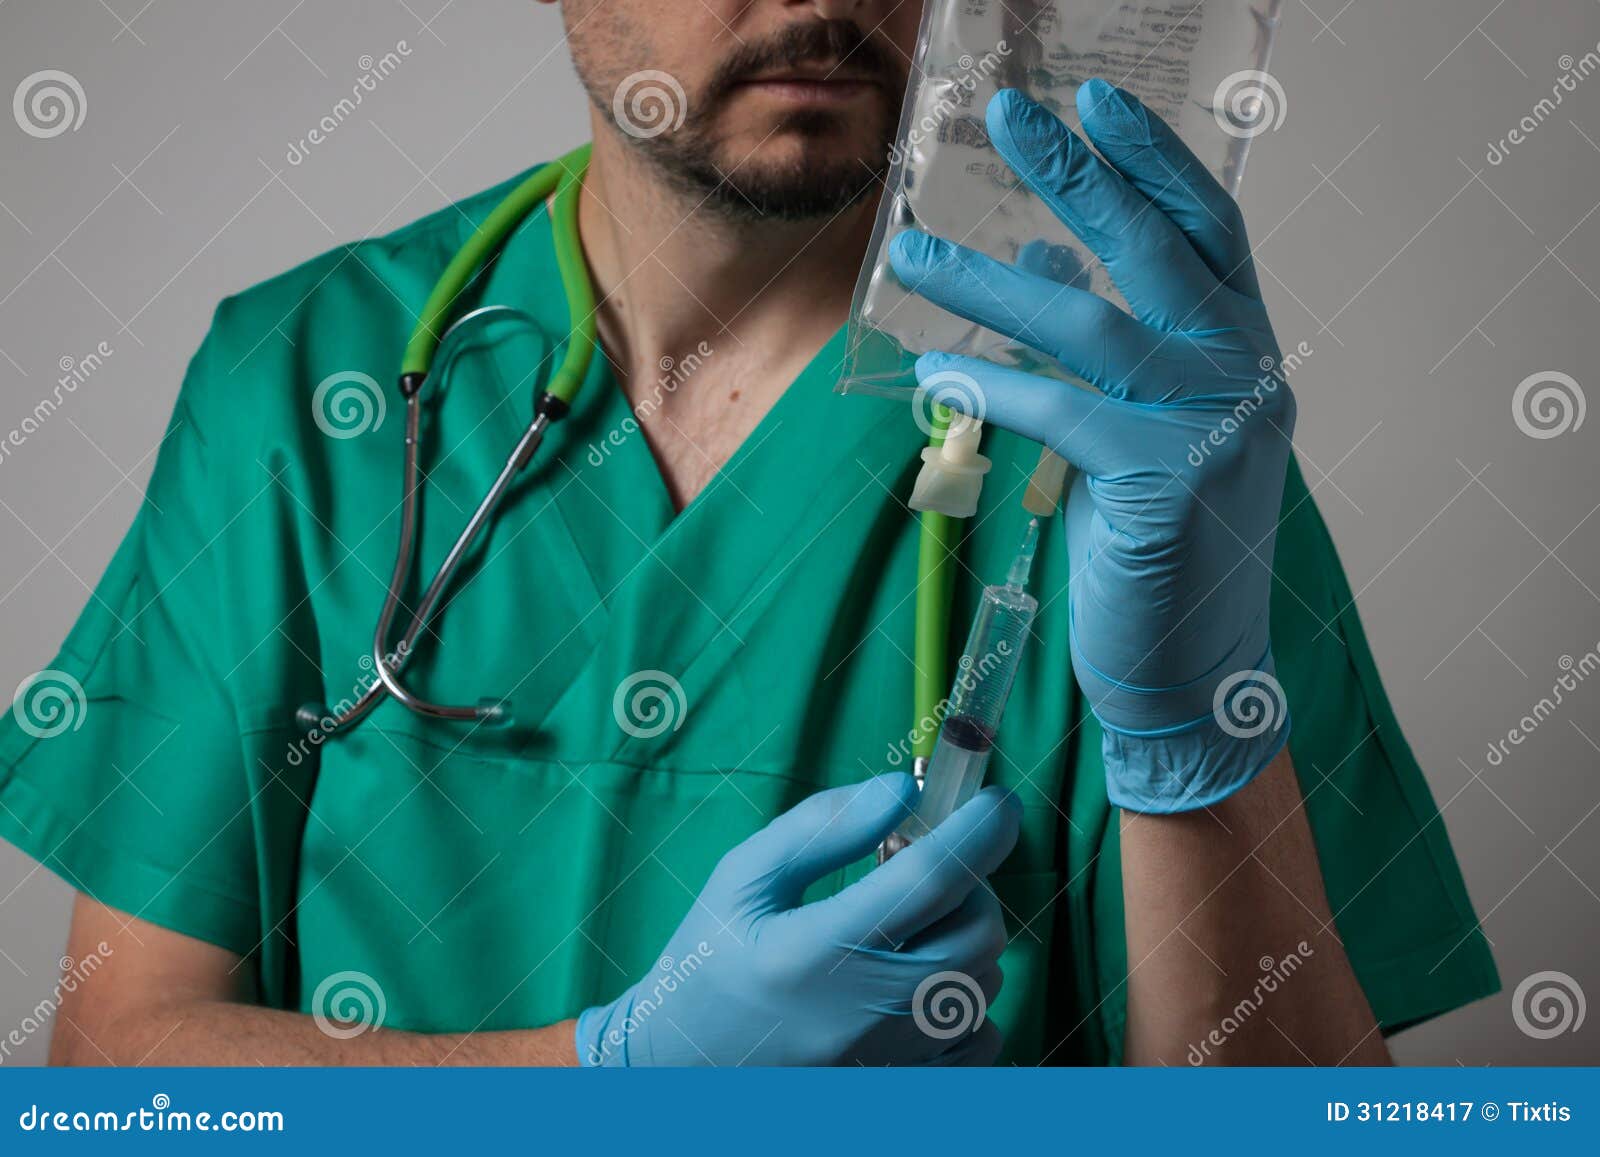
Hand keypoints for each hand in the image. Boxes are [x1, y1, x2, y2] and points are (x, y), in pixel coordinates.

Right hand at [575, 774, 1019, 1065]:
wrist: (683, 1072)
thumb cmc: (710, 962)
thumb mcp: (743, 880)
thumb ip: (823, 828)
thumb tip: (905, 789)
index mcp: (811, 956)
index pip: (928, 881)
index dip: (976, 830)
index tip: (998, 798)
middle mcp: (862, 1019)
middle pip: (976, 933)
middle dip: (968, 883)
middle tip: (918, 864)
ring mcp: (891, 1065)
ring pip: (984, 981)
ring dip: (962, 935)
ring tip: (904, 924)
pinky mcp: (908, 1092)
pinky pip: (981, 1034)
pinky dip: (964, 994)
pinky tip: (912, 979)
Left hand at [890, 81, 1295, 812]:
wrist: (1194, 668)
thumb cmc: (1163, 550)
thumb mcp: (1135, 432)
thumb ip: (1103, 349)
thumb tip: (1048, 262)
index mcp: (1243, 357)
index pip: (1206, 234)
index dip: (1153, 162)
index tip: (1096, 100)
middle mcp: (1244, 378)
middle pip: (1158, 252)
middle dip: (1079, 175)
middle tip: (1008, 115)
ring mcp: (1214, 428)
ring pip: (1093, 325)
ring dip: (990, 284)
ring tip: (913, 252)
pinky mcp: (1168, 482)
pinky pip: (1061, 412)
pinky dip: (992, 386)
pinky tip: (937, 370)